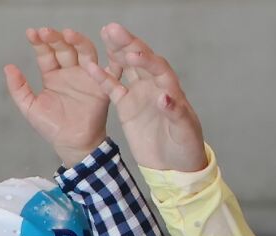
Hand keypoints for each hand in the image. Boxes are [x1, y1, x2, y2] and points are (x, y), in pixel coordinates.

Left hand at [4, 27, 109, 167]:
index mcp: (53, 75)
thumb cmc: (52, 127)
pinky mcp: (102, 85)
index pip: (46, 53)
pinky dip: (109, 58)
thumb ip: (19, 88)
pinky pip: (109, 69)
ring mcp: (87, 76)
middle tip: (46, 32)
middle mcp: (70, 72)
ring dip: (78, 42)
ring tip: (68, 34)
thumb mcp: (30, 107)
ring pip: (85, 52)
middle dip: (55, 38)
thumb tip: (8, 67)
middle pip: (65, 49)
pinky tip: (104, 46)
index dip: (39, 43)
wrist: (72, 145)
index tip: (31, 33)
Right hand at [93, 25, 206, 173]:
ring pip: (126, 67)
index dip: (146, 59)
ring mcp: (140, 94)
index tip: (133, 53)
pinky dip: (102, 77)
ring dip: (116, 51)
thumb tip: (164, 96)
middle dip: (127, 43)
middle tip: (112, 29)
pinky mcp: (127, 106)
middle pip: (140, 59)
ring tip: (104, 34)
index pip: (158, 68)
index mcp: (171, 89)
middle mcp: (155, 86)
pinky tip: (90, 66)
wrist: (173, 166)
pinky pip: (113, 88)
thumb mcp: (184, 132)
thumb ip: (175, 112)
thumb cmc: (185, 147)